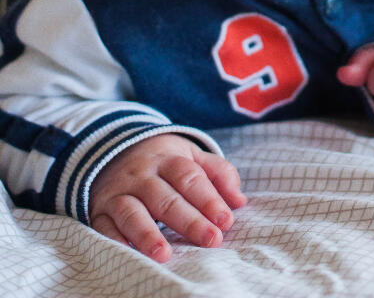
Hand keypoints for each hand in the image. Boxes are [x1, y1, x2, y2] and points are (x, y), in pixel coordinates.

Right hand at [89, 133, 246, 261]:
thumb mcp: (191, 156)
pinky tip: (128, 255)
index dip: (208, 198)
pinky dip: (114, 241)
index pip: (190, 177)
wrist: (115, 150)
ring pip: (133, 212)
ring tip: (164, 255)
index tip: (225, 220)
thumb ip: (219, 173)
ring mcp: (120, 192)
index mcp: (169, 159)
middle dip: (190, 220)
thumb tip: (239, 200)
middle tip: (211, 240)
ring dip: (147, 233)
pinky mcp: (100, 210)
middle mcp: (143, 175)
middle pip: (166, 198)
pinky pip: (105, 226)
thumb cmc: (164, 162)